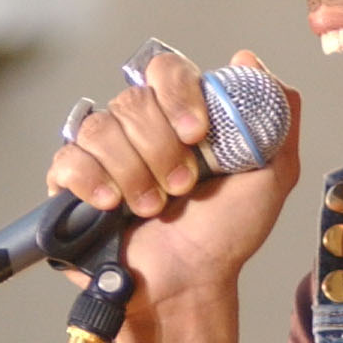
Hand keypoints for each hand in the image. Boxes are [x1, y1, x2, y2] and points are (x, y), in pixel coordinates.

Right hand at [45, 48, 301, 316]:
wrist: (190, 282)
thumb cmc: (228, 234)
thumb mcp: (272, 175)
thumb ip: (274, 116)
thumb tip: (249, 59)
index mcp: (181, 118)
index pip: (166, 70)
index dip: (178, 95)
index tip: (197, 134)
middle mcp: (140, 130)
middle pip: (133, 101)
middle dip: (162, 149)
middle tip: (182, 188)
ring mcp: (104, 155)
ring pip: (100, 129)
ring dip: (134, 173)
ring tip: (153, 208)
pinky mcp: (72, 184)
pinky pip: (67, 159)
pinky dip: (91, 180)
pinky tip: (111, 205)